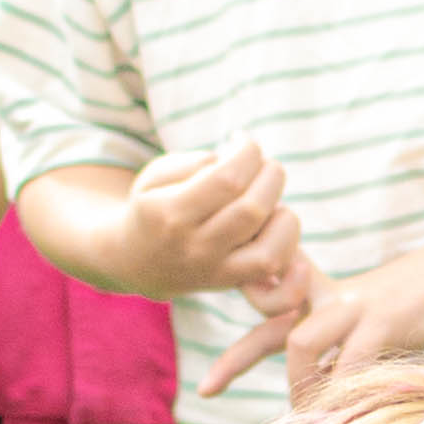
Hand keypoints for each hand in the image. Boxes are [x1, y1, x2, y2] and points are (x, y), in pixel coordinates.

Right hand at [118, 141, 302, 301]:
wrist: (136, 262)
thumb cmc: (152, 207)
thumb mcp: (154, 176)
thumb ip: (189, 162)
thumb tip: (230, 162)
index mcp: (170, 213)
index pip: (228, 179)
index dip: (247, 152)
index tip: (242, 142)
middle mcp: (194, 246)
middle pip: (252, 209)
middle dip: (269, 174)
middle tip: (261, 164)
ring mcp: (215, 270)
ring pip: (269, 245)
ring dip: (281, 207)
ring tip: (267, 193)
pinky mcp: (231, 282)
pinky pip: (272, 266)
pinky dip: (287, 238)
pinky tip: (276, 217)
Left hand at [202, 220, 423, 397]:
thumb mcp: (384, 319)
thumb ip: (354, 350)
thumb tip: (337, 395)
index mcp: (331, 298)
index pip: (273, 319)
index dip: (239, 354)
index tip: (210, 386)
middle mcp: (336, 299)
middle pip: (275, 330)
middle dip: (237, 361)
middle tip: (209, 391)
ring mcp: (358, 307)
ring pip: (302, 343)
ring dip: (302, 387)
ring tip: (311, 419)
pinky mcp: (386, 318)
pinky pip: (352, 363)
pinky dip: (345, 393)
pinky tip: (351, 414)